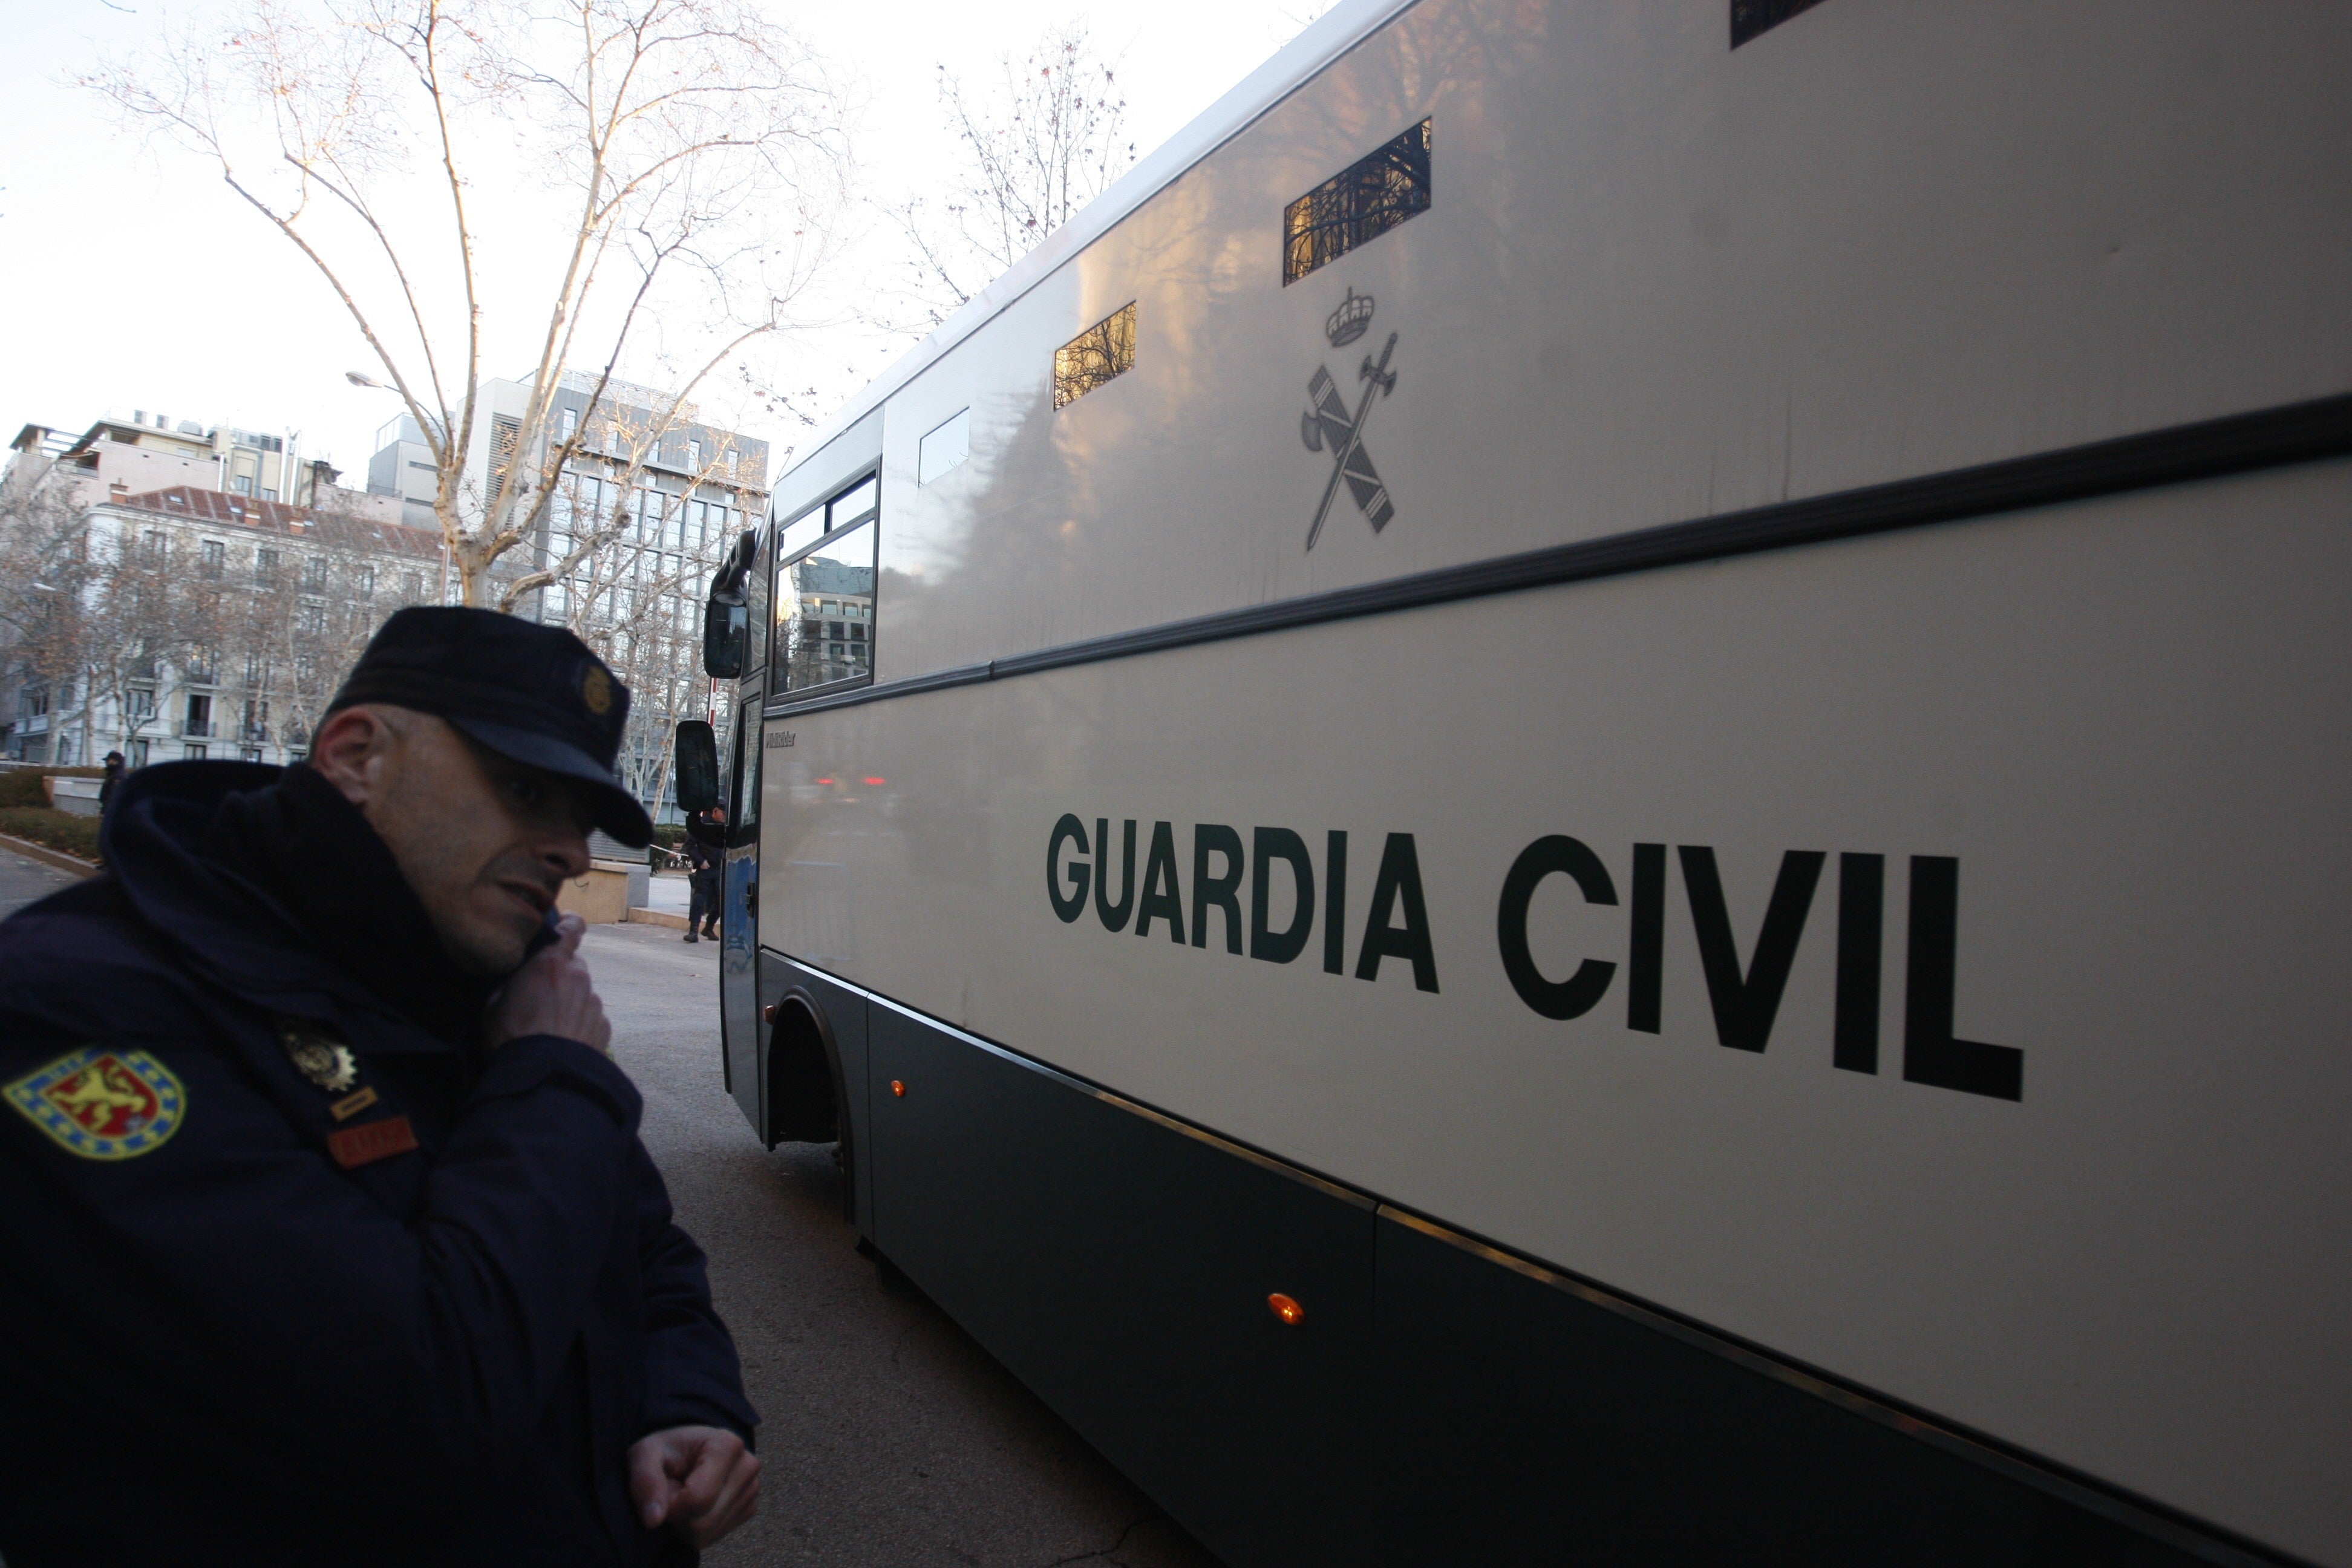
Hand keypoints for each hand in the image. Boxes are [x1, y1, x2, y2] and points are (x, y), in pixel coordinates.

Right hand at [486, 914, 611, 1052]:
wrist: (543, 1074)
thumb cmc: (511, 1037)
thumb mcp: (493, 1004)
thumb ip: (512, 982)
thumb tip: (516, 979)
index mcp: (551, 963)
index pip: (572, 928)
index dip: (569, 924)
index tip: (564, 925)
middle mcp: (578, 976)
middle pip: (572, 964)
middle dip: (559, 973)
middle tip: (539, 994)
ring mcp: (594, 1001)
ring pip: (581, 992)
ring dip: (568, 1000)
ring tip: (547, 1024)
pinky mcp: (603, 1025)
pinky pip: (589, 1015)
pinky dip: (578, 1021)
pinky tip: (561, 1038)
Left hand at [628, 1424, 759, 1547]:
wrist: (685, 1449)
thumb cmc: (666, 1450)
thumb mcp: (645, 1454)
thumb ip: (646, 1482)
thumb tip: (653, 1520)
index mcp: (727, 1445)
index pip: (698, 1498)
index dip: (670, 1504)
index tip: (663, 1488)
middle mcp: (747, 1466)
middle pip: (703, 1521)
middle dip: (677, 1516)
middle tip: (671, 1492)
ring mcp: (752, 1488)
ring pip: (708, 1533)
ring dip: (684, 1523)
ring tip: (683, 1496)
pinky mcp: (749, 1507)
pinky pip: (715, 1536)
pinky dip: (697, 1528)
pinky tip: (695, 1505)